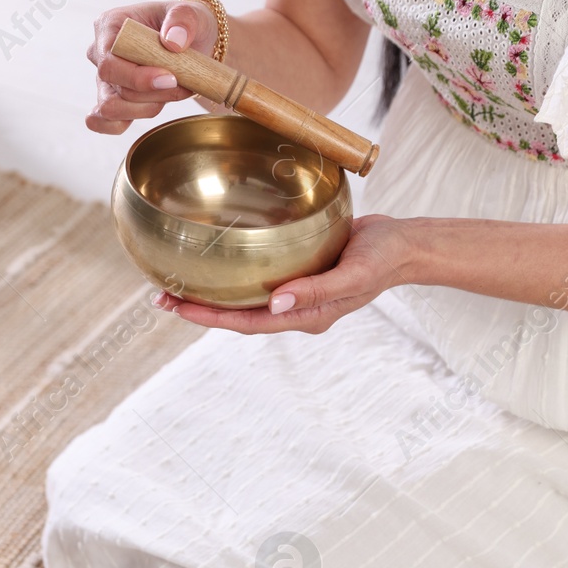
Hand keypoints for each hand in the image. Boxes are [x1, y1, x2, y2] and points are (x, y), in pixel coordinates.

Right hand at [86, 0, 220, 134]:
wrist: (193, 42)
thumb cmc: (186, 24)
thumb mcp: (191, 13)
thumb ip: (183, 20)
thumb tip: (173, 42)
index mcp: (109, 25)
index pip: (109, 61)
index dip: (137, 77)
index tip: (170, 78)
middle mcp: (100, 53)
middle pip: (112, 89)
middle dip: (149, 94)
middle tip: (180, 85)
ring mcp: (104, 79)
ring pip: (112, 109)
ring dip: (147, 108)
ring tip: (173, 92)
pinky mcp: (113, 99)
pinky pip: (105, 123)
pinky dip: (125, 124)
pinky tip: (151, 108)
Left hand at [153, 215, 414, 333]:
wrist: (406, 244)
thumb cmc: (383, 260)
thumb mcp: (353, 275)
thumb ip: (316, 290)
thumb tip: (276, 303)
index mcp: (305, 316)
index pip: (247, 323)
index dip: (210, 318)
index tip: (177, 309)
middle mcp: (294, 308)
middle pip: (238, 314)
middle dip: (200, 309)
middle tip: (161, 296)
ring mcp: (296, 291)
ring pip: (245, 297)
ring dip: (213, 292)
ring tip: (178, 281)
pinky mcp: (299, 271)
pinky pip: (259, 277)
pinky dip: (235, 272)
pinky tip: (218, 259)